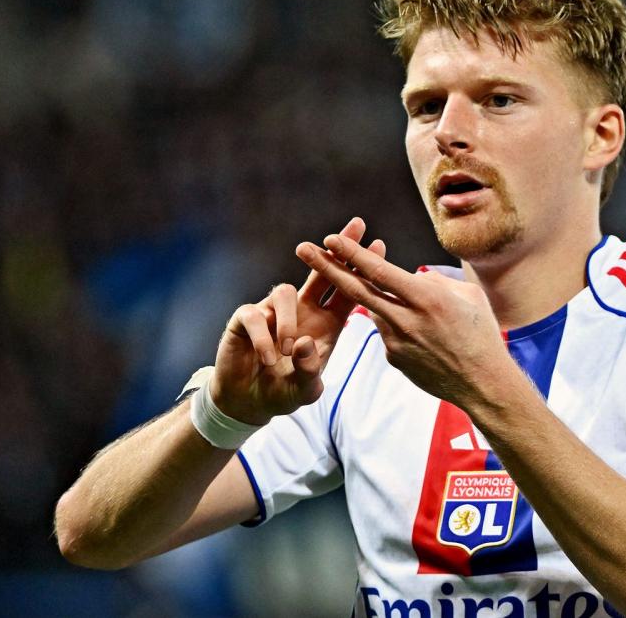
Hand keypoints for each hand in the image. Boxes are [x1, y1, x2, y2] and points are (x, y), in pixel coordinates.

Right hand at [213, 218, 385, 424]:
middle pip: (322, 271)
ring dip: (289, 322)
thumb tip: (306, 343)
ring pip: (285, 290)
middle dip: (337, 249)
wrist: (249, 401)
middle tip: (357, 225)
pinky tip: (268, 358)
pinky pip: (256, 315)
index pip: (348, 291)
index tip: (379, 246)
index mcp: (326, 323)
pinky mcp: (246, 319)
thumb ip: (309, 371)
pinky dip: (264, 338)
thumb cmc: (284, 391)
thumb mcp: (305, 389)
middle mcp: (302, 310)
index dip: (361, 270)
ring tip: (289, 351)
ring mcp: (274, 311)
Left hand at [295, 230, 507, 407]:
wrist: (483, 384)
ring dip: (383, 303)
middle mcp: (406, 319)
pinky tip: (427, 341)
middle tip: (302, 249)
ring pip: (376, 310)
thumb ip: (434, 282)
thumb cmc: (482, 335)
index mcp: (426, 298)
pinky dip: (399, 327)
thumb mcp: (468, 296)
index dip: (351, 253)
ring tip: (425, 319)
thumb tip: (410, 277)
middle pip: (356, 289)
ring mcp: (396, 342)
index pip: (378, 271)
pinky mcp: (393, 358)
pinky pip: (389, 333)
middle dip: (326, 266)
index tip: (330, 238)